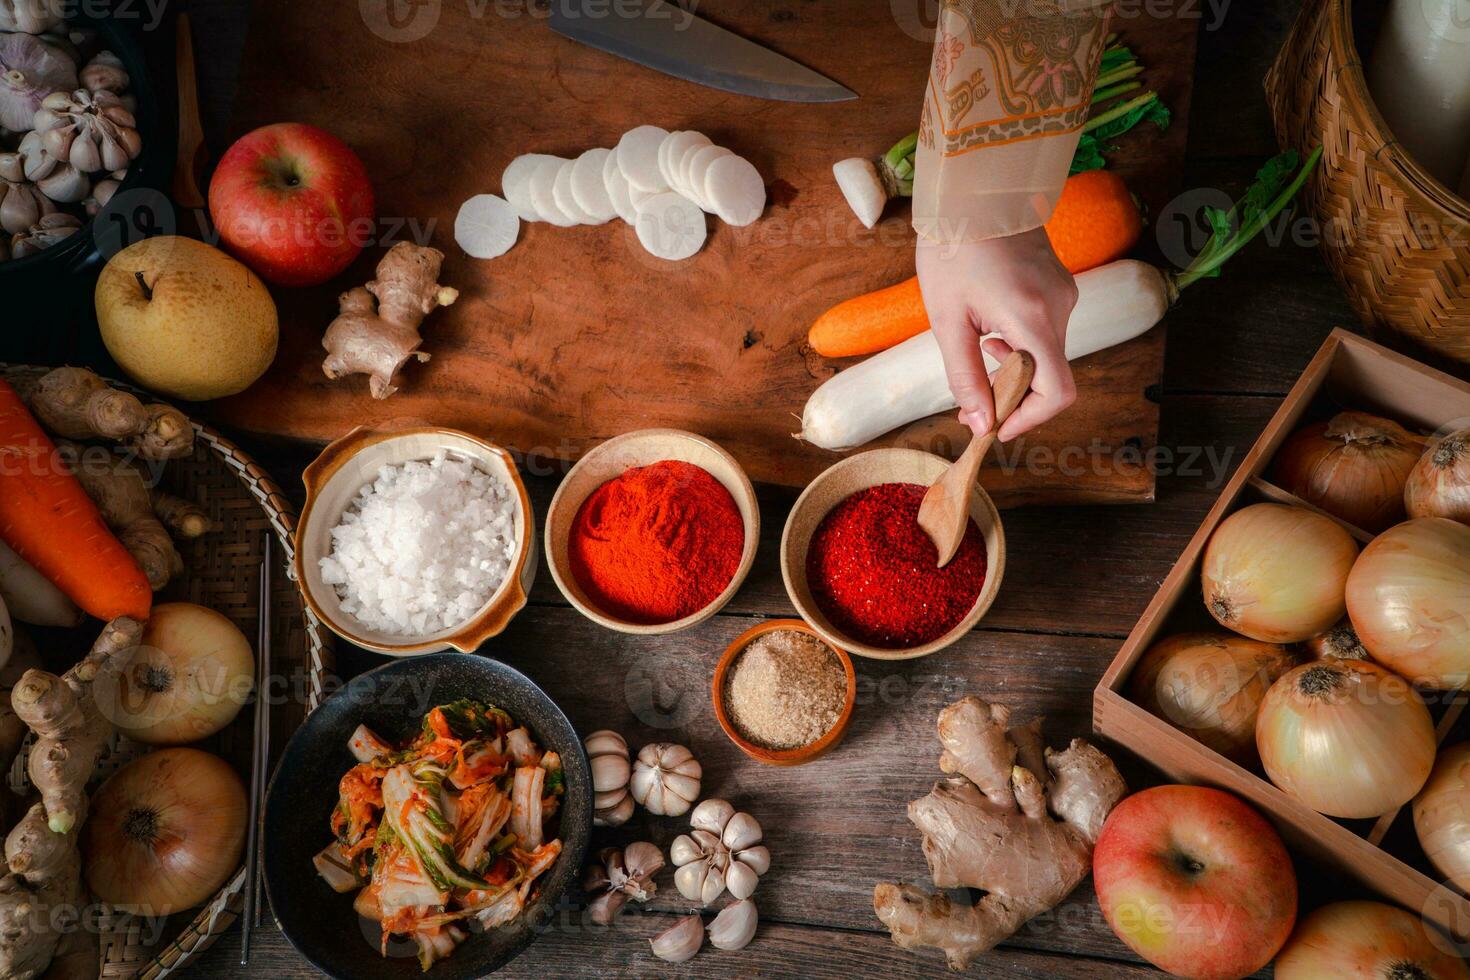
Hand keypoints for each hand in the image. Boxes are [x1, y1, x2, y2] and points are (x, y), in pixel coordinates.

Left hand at [916, 227, 1078, 440]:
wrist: (974, 189)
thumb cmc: (953, 247)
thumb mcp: (948, 320)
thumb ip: (966, 375)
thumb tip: (981, 422)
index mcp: (1033, 318)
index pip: (1057, 392)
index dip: (1029, 419)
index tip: (996, 426)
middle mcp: (1061, 308)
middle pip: (1048, 376)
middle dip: (1011, 393)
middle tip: (970, 395)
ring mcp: (1065, 294)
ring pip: (1046, 353)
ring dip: (1013, 365)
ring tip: (978, 344)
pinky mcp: (1061, 285)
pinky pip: (1046, 330)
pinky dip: (1021, 343)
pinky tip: (991, 324)